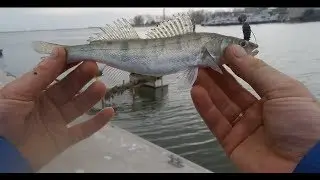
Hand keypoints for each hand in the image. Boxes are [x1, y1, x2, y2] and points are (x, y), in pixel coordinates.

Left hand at [0, 48, 113, 170]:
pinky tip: (110, 112)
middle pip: (69, 88)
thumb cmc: (3, 118)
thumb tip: (60, 51)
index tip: (83, 54)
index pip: (55, 73)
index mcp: (35, 91)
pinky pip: (83, 131)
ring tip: (101, 86)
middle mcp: (48, 104)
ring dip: (91, 96)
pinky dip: (97, 123)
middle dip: (82, 76)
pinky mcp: (63, 139)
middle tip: (94, 66)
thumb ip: (40, 74)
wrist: (1, 153)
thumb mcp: (17, 92)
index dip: (68, 63)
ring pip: (79, 106)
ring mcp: (57, 122)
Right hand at [191, 45, 319, 172]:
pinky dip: (205, 107)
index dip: (234, 64)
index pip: (249, 77)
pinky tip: (197, 91)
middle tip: (201, 59)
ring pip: (221, 105)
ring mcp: (244, 128)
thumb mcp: (283, 89)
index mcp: (274, 97)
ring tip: (195, 71)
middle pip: (232, 90)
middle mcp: (258, 111)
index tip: (218, 50)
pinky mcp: (231, 143)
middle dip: (217, 74)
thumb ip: (255, 71)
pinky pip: (216, 123)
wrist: (304, 166)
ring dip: (208, 88)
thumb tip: (232, 50)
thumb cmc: (300, 121)